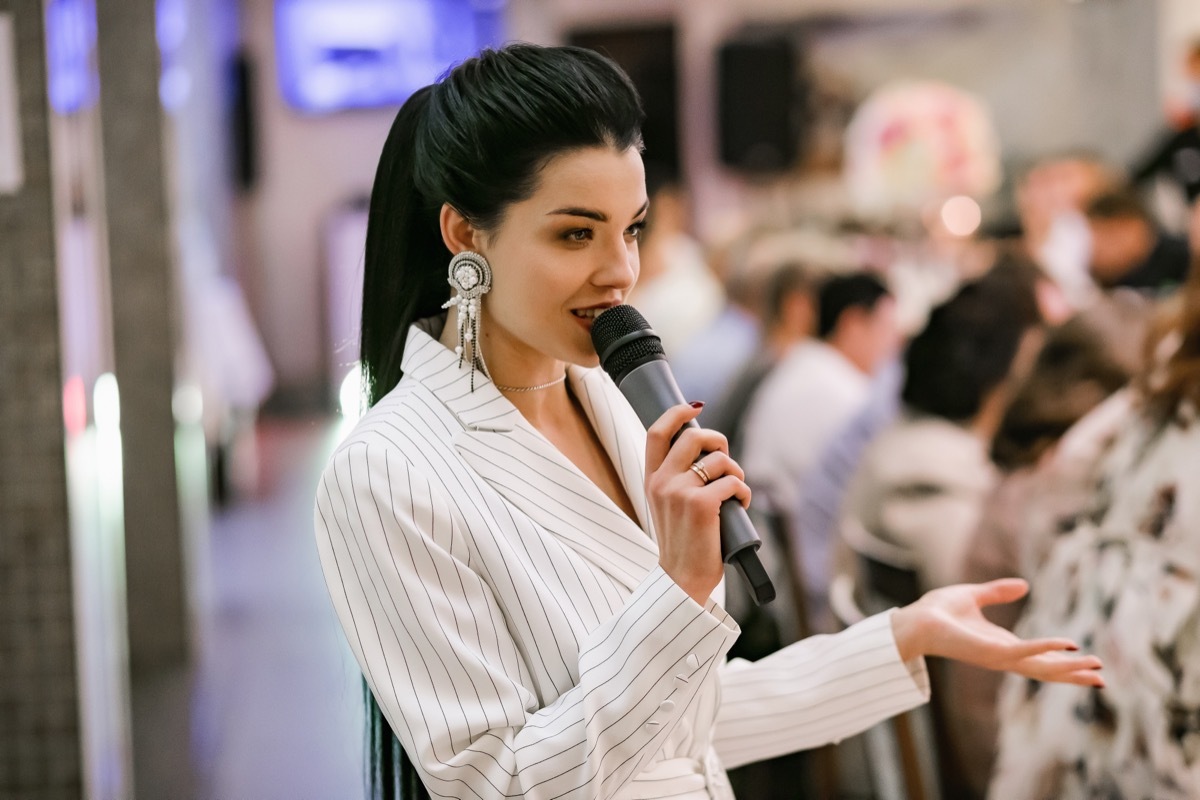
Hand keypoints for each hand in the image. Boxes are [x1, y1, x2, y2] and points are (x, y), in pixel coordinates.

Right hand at [645, 403, 750, 604]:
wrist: (682, 578)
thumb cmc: (683, 541)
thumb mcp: (669, 504)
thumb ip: (678, 478)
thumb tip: (708, 449)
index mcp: (651, 480)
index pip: (656, 432)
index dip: (676, 413)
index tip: (693, 407)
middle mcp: (662, 482)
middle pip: (693, 436)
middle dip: (718, 440)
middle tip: (725, 458)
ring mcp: (680, 492)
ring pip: (720, 459)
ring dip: (736, 471)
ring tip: (735, 490)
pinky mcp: (702, 504)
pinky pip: (733, 482)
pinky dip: (744, 491)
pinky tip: (740, 505)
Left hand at [890, 578, 1103, 687]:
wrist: (915, 619)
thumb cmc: (938, 611)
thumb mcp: (974, 596)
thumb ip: (998, 592)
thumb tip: (1024, 586)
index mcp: (1002, 645)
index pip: (1040, 658)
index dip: (1064, 662)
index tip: (1089, 664)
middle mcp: (1004, 656)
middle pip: (1046, 670)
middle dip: (1073, 674)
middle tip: (1102, 677)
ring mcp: (999, 658)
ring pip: (1042, 668)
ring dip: (1069, 668)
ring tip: (1097, 669)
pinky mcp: (991, 653)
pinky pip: (1025, 652)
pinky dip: (1046, 648)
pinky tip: (1067, 645)